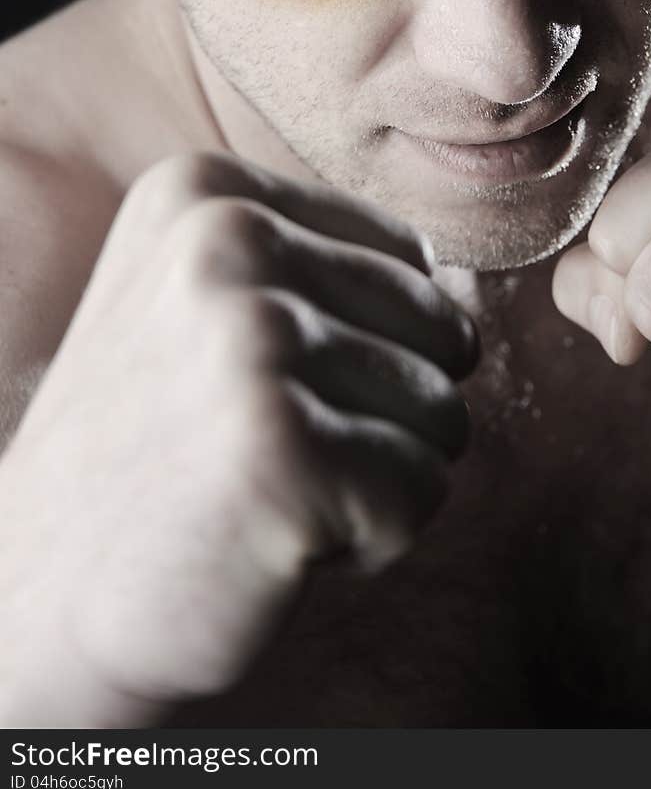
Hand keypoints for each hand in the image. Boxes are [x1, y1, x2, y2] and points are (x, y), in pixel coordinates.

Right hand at [0, 151, 476, 718]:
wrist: (38, 599)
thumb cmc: (156, 450)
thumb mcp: (207, 304)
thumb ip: (328, 270)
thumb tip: (470, 290)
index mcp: (206, 189)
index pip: (410, 257)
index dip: (370, 348)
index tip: (258, 389)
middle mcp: (225, 240)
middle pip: (441, 328)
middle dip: (385, 414)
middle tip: (266, 450)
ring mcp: (251, 338)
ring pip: (443, 413)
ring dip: (377, 477)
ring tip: (267, 490)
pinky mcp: (282, 448)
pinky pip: (423, 490)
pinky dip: (371, 539)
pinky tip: (274, 540)